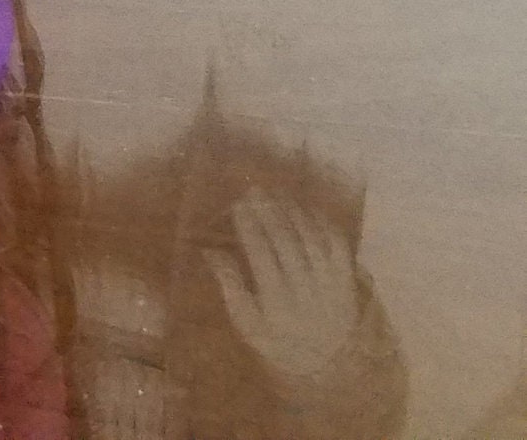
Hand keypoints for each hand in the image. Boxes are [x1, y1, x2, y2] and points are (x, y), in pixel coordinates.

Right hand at [207, 191, 361, 384]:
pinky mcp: (347, 282)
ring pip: (311, 240)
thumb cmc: (279, 342)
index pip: (260, 253)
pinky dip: (326, 227)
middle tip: (255, 191)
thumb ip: (231, 287)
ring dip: (294, 214)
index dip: (249, 226)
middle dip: (269, 212)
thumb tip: (211, 252)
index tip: (238, 205)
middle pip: (285, 242)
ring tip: (279, 196)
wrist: (328, 366)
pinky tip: (311, 212)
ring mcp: (329, 284)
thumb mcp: (248, 324)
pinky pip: (339, 249)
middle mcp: (304, 289)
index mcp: (277, 300)